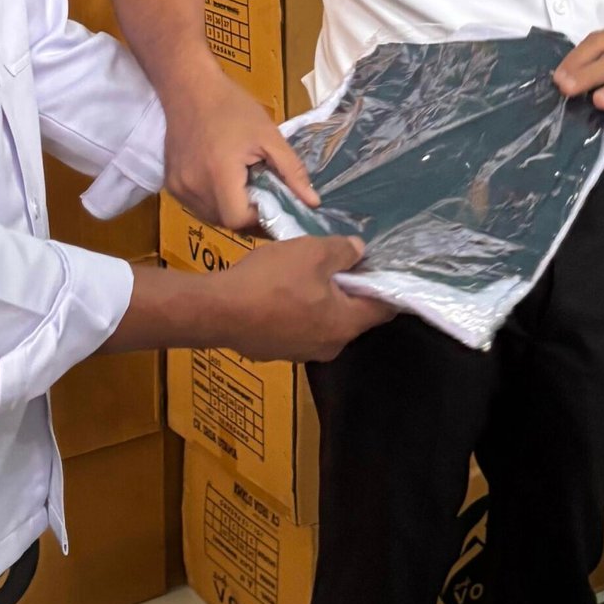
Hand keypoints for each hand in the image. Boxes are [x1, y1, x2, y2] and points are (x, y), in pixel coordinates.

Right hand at [164, 70, 318, 231]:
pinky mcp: (170, 184)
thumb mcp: (269, 136)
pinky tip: (222, 180)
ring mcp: (178, 187)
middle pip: (225, 221)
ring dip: (230, 209)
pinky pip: (197, 205)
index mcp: (218, 175)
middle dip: (247, 214)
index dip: (259, 217)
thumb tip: (312, 203)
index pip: (239, 220)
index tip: (272, 201)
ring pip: (210, 216)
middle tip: (262, 193)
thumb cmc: (232, 106)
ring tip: (242, 184)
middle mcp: (193, 187)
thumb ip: (292, 172)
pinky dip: (213, 201)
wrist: (189, 87)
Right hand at [215, 235, 394, 361]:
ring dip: (321, 300)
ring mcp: (301, 352)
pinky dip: (297, 310)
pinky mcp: (276, 351)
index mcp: (345, 324)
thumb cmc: (272, 280)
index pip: (384, 308)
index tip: (379, 265)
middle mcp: (330, 346)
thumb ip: (343, 250)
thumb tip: (359, 250)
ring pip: (323, 322)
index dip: (386, 284)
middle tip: (339, 262)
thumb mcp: (312, 252)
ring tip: (306, 273)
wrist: (217, 311)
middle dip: (350, 290)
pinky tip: (280, 290)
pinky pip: (298, 327)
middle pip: (353, 315)